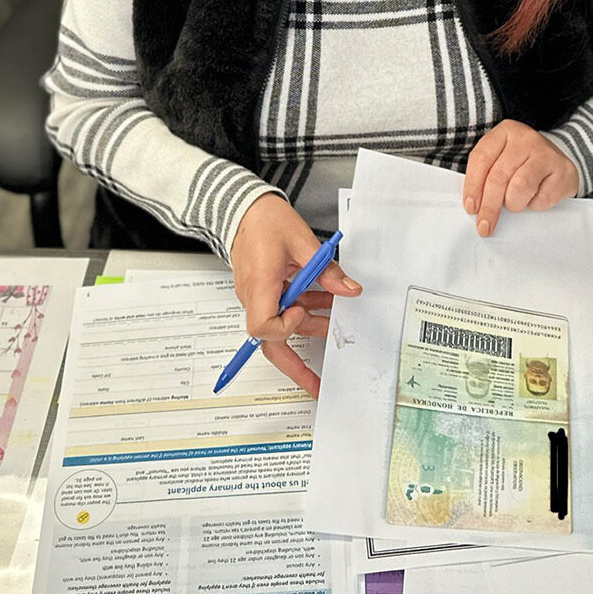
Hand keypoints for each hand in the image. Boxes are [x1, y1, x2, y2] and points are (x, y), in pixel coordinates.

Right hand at [228, 192, 360, 395]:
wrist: (243, 208)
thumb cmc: (265, 221)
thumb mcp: (303, 241)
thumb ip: (326, 270)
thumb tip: (350, 290)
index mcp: (260, 285)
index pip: (263, 326)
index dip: (287, 327)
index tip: (303, 310)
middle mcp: (254, 296)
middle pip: (269, 343)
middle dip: (295, 367)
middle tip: (317, 385)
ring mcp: (257, 295)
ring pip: (282, 325)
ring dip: (310, 326)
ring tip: (336, 321)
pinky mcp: (263, 290)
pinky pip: (282, 309)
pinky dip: (304, 309)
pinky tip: (324, 302)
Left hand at [462, 120, 578, 238]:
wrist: (558, 162)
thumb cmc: (522, 164)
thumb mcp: (501, 160)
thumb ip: (485, 176)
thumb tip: (473, 206)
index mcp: (505, 131)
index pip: (481, 158)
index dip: (472, 185)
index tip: (471, 208)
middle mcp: (526, 138)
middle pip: (499, 176)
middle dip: (489, 206)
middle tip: (485, 226)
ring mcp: (547, 153)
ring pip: (519, 187)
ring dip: (513, 204)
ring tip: (515, 203)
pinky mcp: (564, 171)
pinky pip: (541, 199)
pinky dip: (534, 205)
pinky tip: (535, 198)